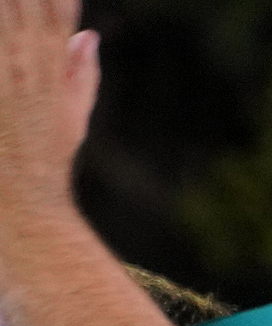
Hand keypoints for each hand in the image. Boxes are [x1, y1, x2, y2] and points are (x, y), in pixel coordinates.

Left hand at [0, 0, 92, 218]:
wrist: (21, 186)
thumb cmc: (48, 152)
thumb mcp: (76, 114)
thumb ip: (84, 73)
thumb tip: (89, 36)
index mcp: (55, 70)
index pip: (59, 18)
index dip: (61, 0)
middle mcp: (29, 65)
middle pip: (26, 10)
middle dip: (29, 0)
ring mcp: (6, 72)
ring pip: (5, 22)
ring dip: (10, 9)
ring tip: (11, 2)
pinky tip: (2, 17)